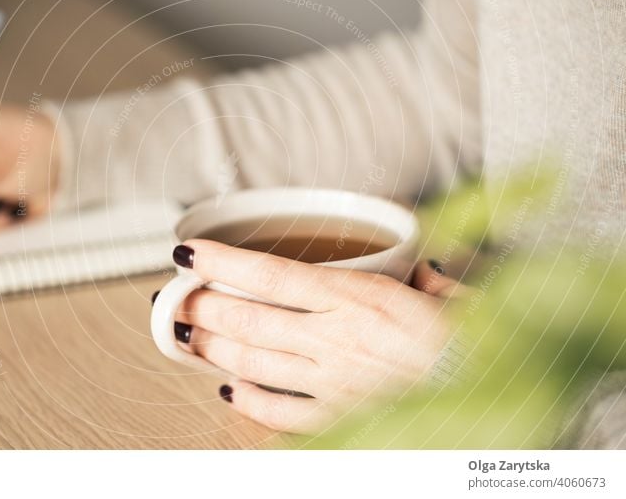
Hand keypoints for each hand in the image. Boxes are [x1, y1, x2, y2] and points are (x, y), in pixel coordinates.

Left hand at [168, 240, 463, 433]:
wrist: (496, 397)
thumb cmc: (475, 345)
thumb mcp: (450, 291)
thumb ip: (421, 276)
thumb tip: (417, 268)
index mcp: (356, 297)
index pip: (269, 274)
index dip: (220, 262)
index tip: (188, 252)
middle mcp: (334, 339)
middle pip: (248, 318)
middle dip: (202, 306)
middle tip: (174, 298)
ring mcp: (332, 382)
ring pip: (253, 361)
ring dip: (213, 348)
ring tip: (188, 337)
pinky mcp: (340, 418)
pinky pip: (280, 412)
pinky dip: (248, 400)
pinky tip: (228, 389)